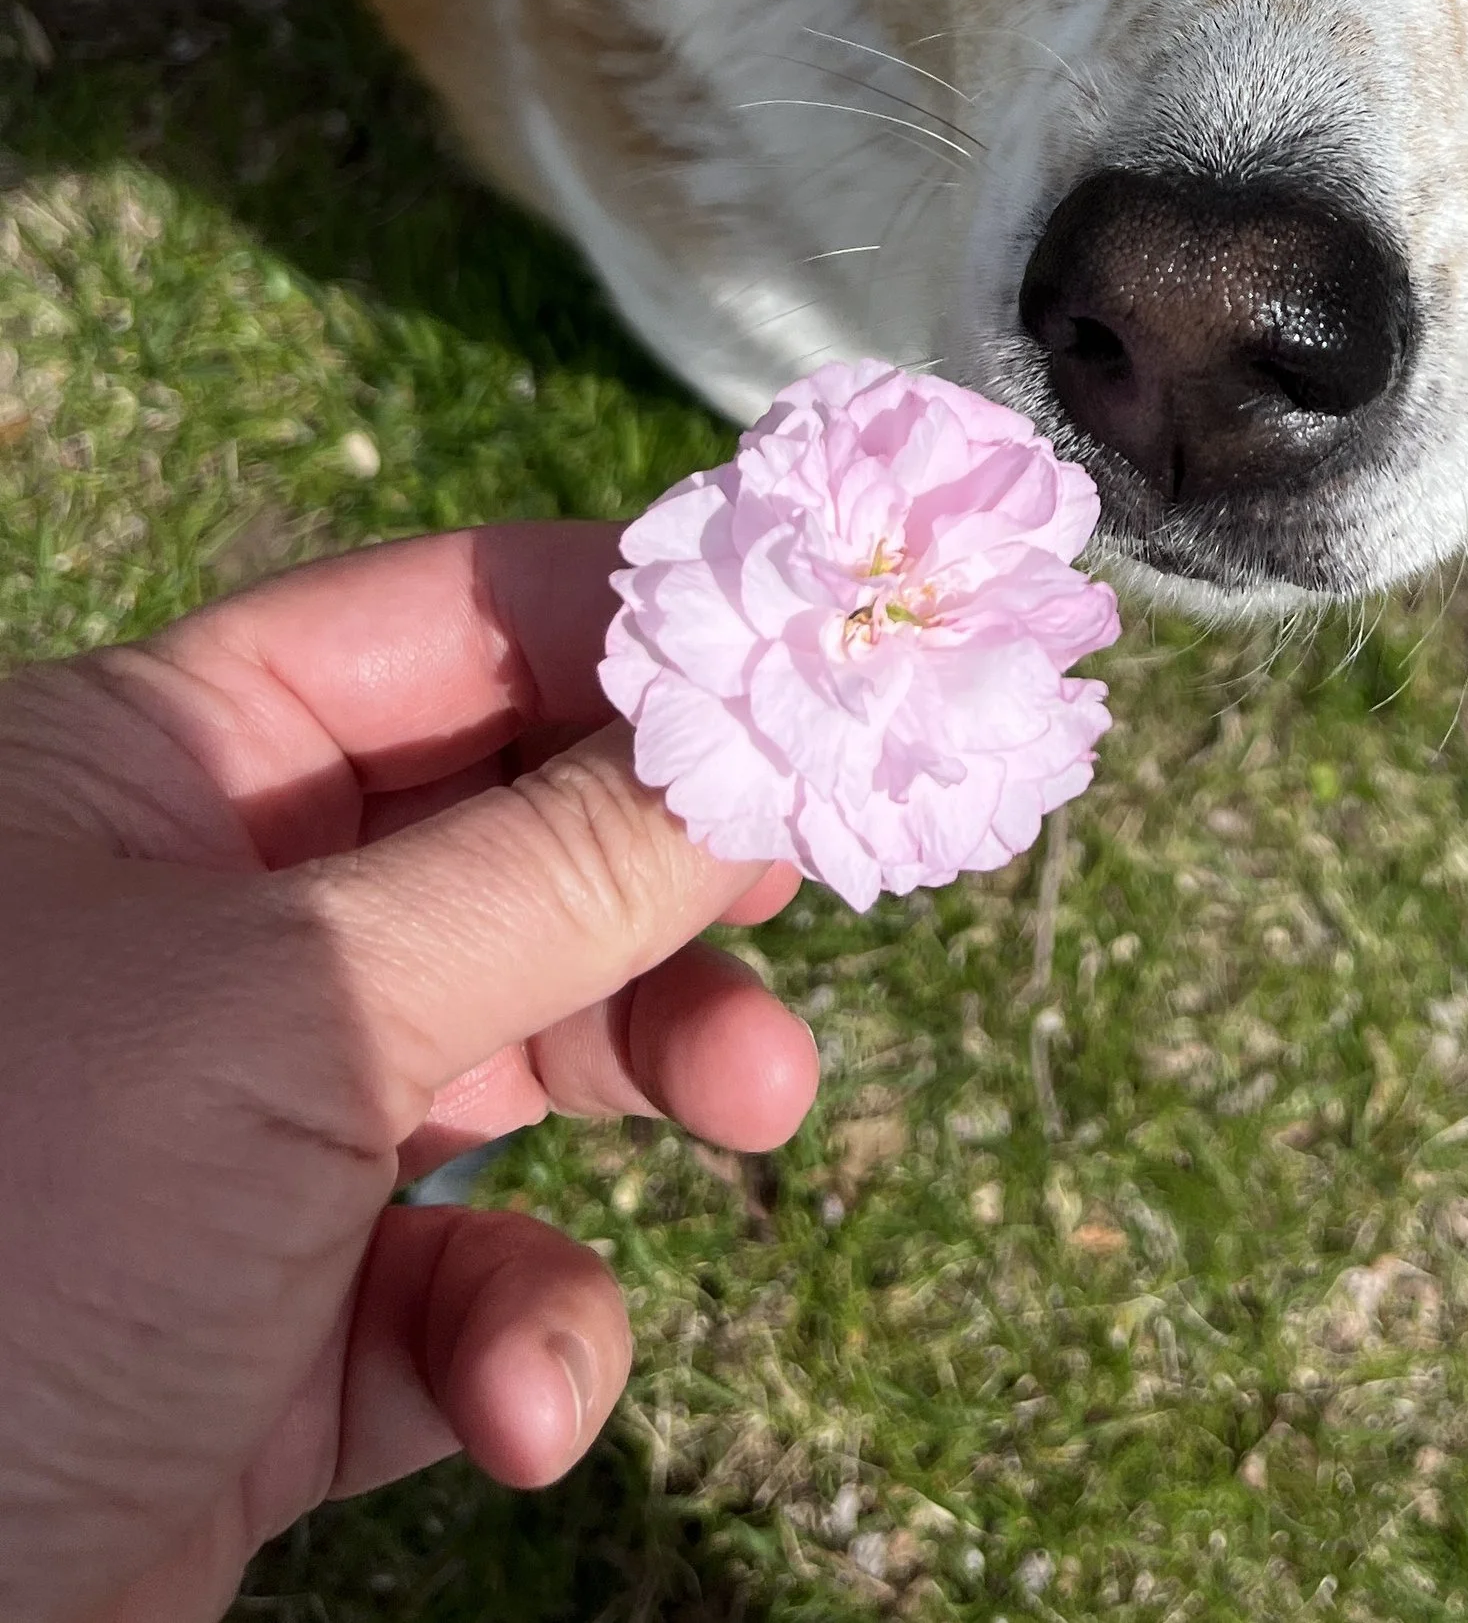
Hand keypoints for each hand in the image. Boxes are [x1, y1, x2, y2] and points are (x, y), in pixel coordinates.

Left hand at [0, 523, 821, 1622]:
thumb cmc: (9, 1238)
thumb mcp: (305, 1009)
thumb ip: (555, 863)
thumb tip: (762, 725)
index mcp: (140, 774)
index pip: (434, 627)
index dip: (630, 629)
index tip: (819, 649)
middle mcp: (178, 928)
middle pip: (500, 833)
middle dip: (659, 881)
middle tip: (803, 890)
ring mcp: (218, 1134)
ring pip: (507, 1050)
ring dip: (640, 1082)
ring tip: (758, 1112)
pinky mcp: (254, 1338)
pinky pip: (447, 1287)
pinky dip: (511, 1338)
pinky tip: (511, 1409)